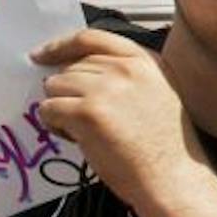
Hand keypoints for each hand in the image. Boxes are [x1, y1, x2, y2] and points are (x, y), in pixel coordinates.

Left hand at [31, 29, 204, 203]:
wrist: (173, 179)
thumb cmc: (165, 147)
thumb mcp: (159, 94)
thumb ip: (126, 74)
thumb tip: (77, 70)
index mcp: (145, 62)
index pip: (92, 38)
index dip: (61, 45)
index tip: (42, 54)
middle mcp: (125, 69)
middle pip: (69, 66)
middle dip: (69, 92)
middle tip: (88, 119)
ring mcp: (105, 89)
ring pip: (54, 86)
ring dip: (61, 108)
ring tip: (86, 130)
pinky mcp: (87, 112)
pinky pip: (48, 109)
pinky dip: (54, 125)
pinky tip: (78, 138)